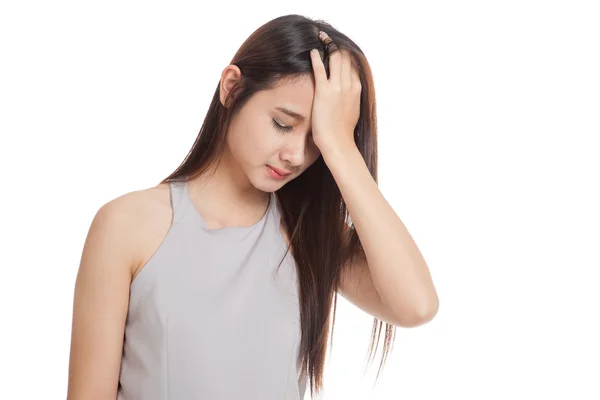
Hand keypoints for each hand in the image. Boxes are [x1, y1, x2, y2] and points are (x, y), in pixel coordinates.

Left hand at [309, 31, 361, 155]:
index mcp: (357, 88)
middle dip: (337, 46)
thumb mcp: (353, 111)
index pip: (353, 64)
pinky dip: (317, 58)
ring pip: (336, 58)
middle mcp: (349, 85)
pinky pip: (320, 68)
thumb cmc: (342, 132)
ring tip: (321, 38)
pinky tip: (312, 51)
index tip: (339, 49)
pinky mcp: (324, 91)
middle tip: (328, 39)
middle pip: (346, 57)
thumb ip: (351, 99)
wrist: (337, 142)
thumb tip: (348, 97)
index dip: (346, 54)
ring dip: (328, 46)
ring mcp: (337, 87)